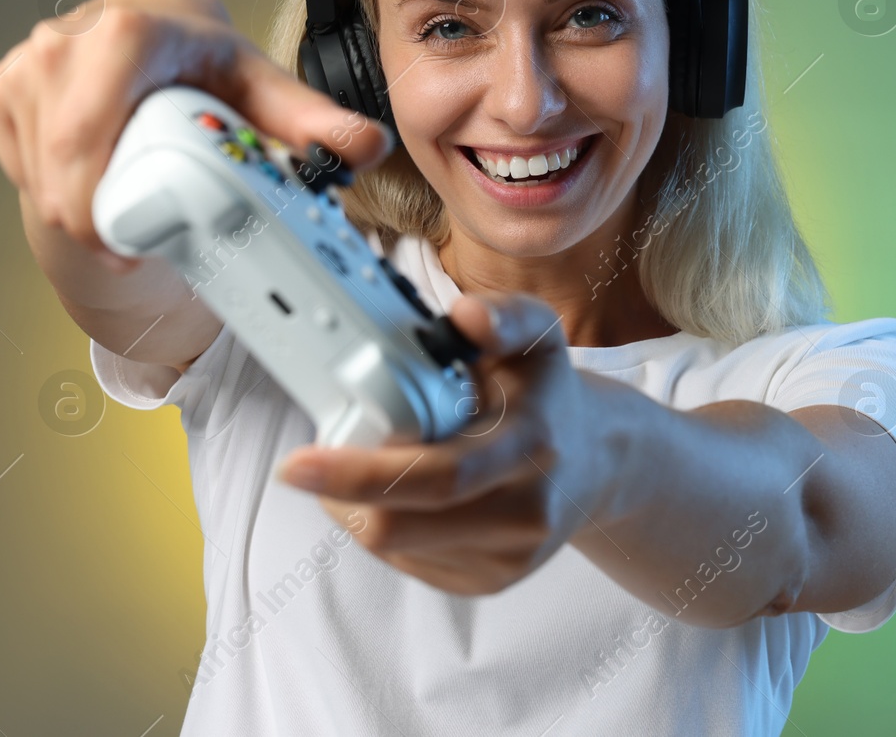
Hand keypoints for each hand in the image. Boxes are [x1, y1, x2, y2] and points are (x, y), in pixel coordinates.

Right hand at [0, 0, 393, 268]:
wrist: (165, 41)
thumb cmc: (213, 70)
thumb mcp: (266, 95)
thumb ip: (316, 123)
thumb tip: (365, 147)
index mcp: (133, 30)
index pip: (92, 127)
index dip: (100, 196)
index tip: (127, 241)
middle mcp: (70, 36)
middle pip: (61, 162)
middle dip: (92, 217)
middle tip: (132, 242)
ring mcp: (29, 60)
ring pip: (38, 174)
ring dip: (78, 206)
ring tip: (128, 198)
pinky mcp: (3, 84)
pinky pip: (19, 165)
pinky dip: (53, 187)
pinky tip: (96, 172)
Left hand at [277, 292, 621, 594]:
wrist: (598, 461)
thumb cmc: (548, 393)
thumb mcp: (539, 337)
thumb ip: (505, 316)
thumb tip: (465, 315)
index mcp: (530, 448)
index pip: (435, 476)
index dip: (357, 474)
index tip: (297, 462)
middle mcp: (525, 513)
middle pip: (400, 527)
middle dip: (337, 497)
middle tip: (307, 465)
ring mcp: (509, 556)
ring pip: (394, 547)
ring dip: (357, 508)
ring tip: (364, 467)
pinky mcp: (492, 581)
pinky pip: (409, 562)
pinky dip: (386, 527)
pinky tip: (399, 495)